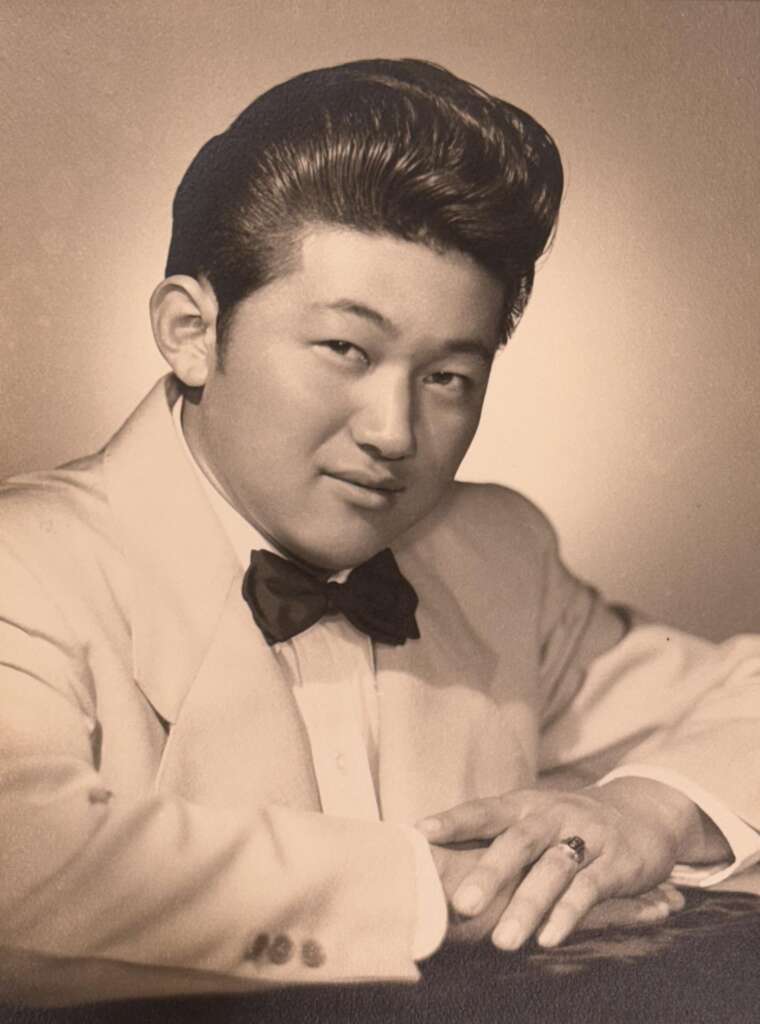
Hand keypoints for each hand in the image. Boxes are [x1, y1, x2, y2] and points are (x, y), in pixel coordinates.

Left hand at [418, 778, 726, 949]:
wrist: (644, 812)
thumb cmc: (568, 824)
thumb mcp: (533, 821)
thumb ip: (495, 839)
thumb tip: (433, 858)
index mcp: (526, 804)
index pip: (484, 810)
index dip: (453, 821)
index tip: (419, 833)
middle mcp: (554, 815)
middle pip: (518, 841)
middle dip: (490, 873)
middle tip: (461, 905)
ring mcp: (587, 837)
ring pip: (553, 870)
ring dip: (527, 905)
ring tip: (503, 942)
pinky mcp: (617, 863)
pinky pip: (590, 890)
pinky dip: (568, 914)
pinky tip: (548, 939)